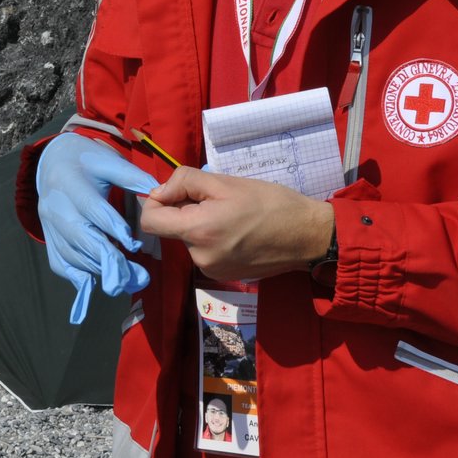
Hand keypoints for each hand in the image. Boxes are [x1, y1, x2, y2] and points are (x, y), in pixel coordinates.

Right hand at [37, 132, 158, 324]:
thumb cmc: (87, 162)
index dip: (113, 227)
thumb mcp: (108, 162)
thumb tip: (156, 192)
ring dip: (99, 269)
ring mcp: (49, 226)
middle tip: (135, 276)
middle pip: (81, 237)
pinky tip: (100, 281)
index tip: (134, 244)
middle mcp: (55, 207)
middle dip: (108, 258)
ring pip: (73, 255)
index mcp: (71, 183)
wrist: (54, 163)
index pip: (92, 209)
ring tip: (127, 280)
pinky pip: (61, 264)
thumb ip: (131, 176)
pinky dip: (79, 276)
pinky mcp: (49, 239)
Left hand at [140, 167, 333, 281]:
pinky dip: (213, 237)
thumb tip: (159, 192)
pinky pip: (206, 251)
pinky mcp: (225, 275)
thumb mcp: (225, 182)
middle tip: (218, 198)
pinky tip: (239, 229)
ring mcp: (212, 270)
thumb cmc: (269, 203)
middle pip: (172, 229)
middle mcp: (200, 257)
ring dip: (201, 223)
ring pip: (190, 239)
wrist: (307, 236)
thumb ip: (185, 182)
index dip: (154, 201)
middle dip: (186, 210)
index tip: (173, 191)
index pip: (150, 221)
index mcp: (198, 231)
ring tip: (233, 214)